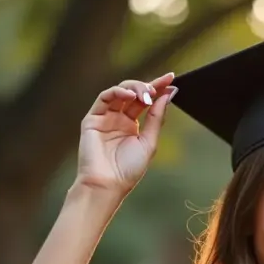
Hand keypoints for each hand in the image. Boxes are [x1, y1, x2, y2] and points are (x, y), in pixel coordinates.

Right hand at [76, 73, 176, 196]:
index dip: (158, 88)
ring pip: (120, 92)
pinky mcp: (92, 119)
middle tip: (159, 87)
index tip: (171, 79)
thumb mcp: (149, 141)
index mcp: (132, 126)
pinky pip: (104, 98)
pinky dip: (118, 92)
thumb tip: (169, 95)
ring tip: (147, 94)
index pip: (146, 101)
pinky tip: (130, 96)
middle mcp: (118, 119)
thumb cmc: (128, 169)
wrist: (108, 185)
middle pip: (134, 93)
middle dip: (148, 86)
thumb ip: (157, 118)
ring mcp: (105, 118)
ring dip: (135, 88)